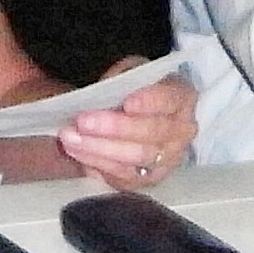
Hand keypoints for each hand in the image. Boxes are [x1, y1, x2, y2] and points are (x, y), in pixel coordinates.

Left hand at [57, 56, 196, 189]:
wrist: (141, 115)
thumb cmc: (135, 90)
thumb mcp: (131, 73)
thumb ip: (121, 82)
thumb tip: (100, 97)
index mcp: (182, 98)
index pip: (170, 100)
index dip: (149, 102)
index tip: (127, 103)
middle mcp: (182, 131)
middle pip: (151, 133)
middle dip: (114, 128)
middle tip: (83, 122)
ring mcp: (168, 158)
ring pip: (135, 158)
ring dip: (99, 149)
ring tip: (71, 139)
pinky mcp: (150, 179)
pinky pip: (124, 177)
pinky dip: (98, 165)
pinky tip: (78, 153)